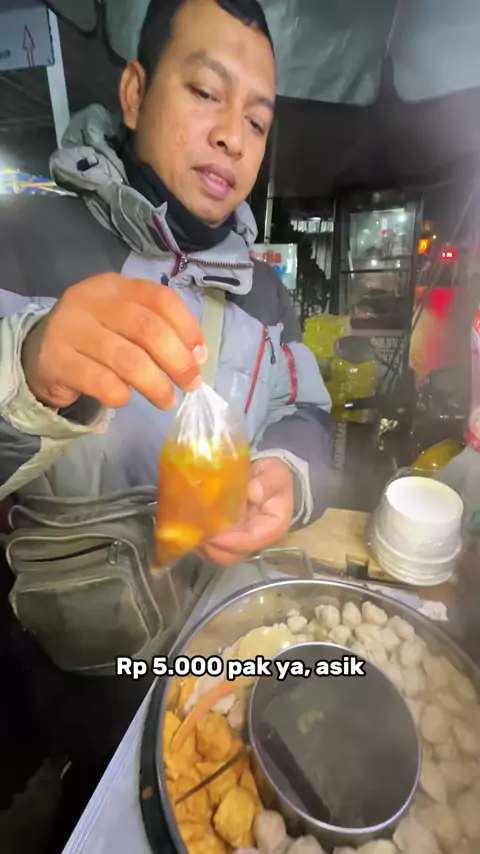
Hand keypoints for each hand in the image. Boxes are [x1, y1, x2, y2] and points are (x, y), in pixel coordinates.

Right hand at [22, 273, 205, 409]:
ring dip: (156, 385)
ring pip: (128, 359)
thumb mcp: (124, 323)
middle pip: (148, 329)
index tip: (200, 356)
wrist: (40, 355)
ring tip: (167, 400)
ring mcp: (70, 328)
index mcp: (115, 286)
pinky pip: (102, 382)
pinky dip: (122, 395)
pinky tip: (125, 398)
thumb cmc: (95, 339)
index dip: (187, 328)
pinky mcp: (57, 360)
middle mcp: (91, 301)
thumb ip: (158, 331)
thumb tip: (197, 356)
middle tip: (191, 384)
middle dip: (178, 361)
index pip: (161, 299)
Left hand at [201, 457, 294, 566]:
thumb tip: (252, 492)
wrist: (267, 479)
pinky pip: (211, 548)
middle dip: (213, 548)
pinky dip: (200, 543)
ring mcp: (239, 542)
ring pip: (219, 555)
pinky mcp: (227, 539)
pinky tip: (190, 529)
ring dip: (203, 548)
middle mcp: (255, 540)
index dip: (234, 542)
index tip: (216, 536)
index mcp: (272, 526)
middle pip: (233, 556)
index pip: (253, 541)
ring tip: (190, 532)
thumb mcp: (275, 474)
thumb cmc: (272, 477)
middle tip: (197, 533)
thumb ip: (266, 483)